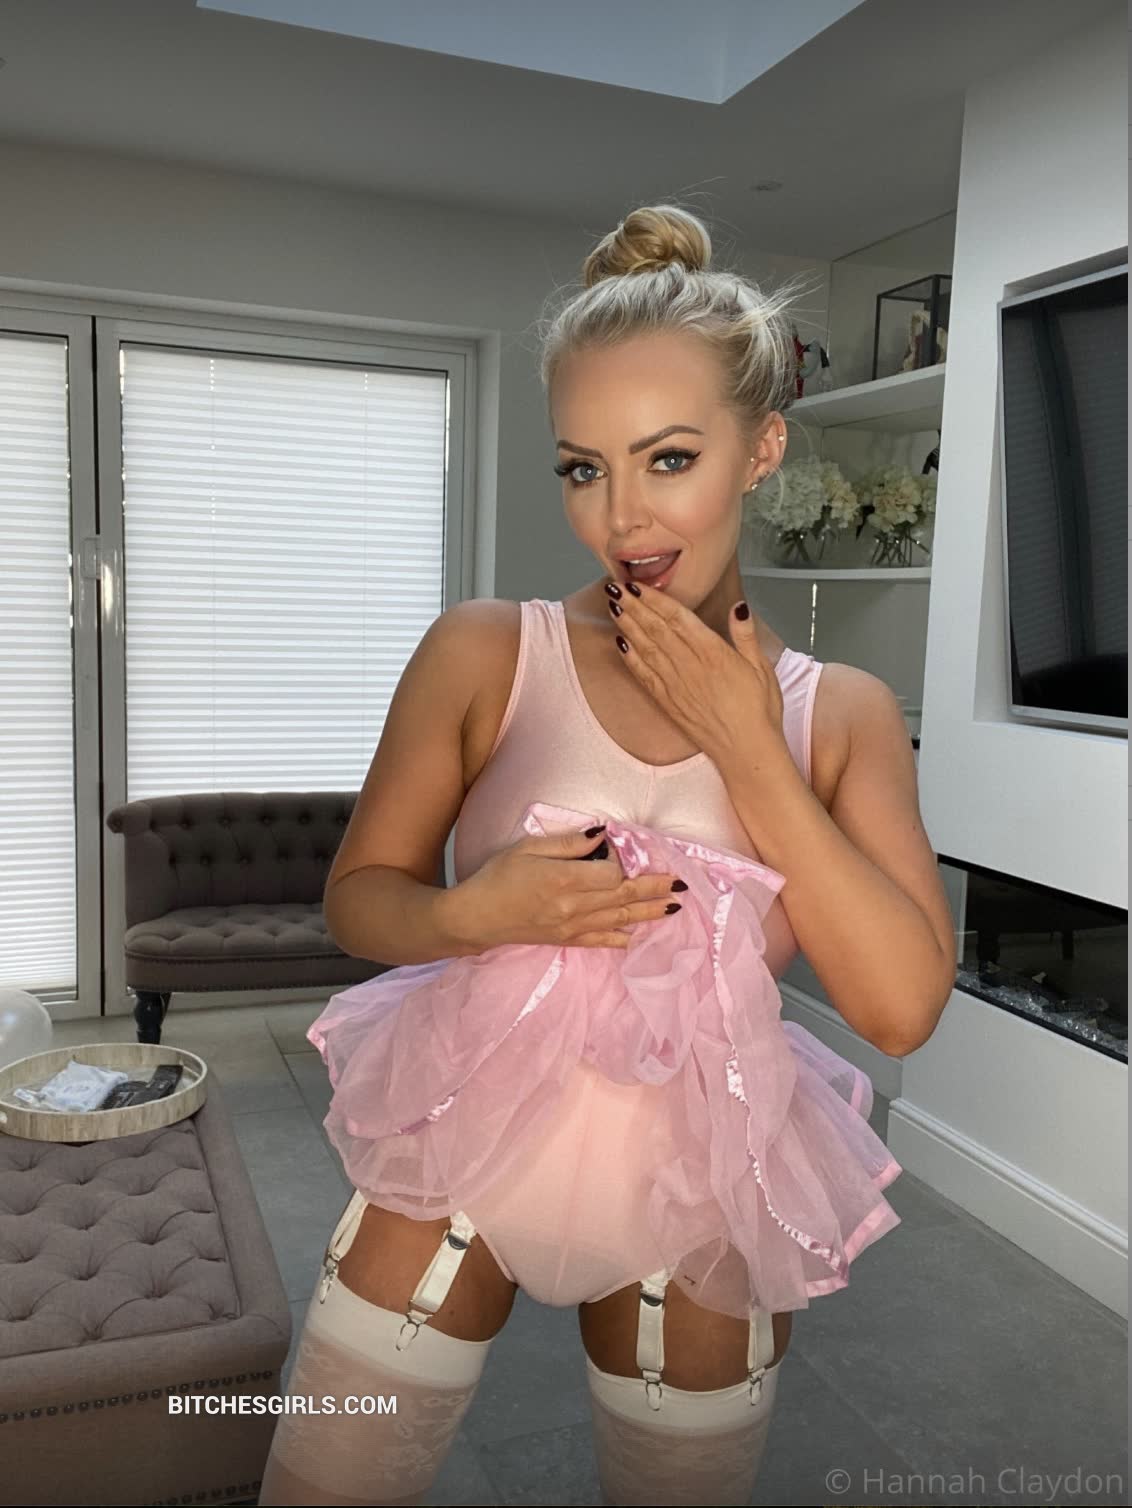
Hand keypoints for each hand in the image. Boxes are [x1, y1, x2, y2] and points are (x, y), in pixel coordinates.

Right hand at [443, 827, 685, 952]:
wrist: (476, 916)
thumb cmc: (498, 876)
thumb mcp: (529, 848)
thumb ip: (569, 843)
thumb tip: (602, 836)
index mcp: (566, 880)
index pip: (612, 874)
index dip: (620, 861)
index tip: (614, 849)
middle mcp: (574, 907)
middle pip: (624, 898)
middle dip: (655, 889)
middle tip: (682, 884)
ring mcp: (572, 928)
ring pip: (619, 920)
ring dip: (648, 913)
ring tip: (672, 906)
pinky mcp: (566, 940)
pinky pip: (601, 941)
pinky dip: (621, 939)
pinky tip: (637, 936)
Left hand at [604, 579, 786, 776]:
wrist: (747, 752)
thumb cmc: (758, 712)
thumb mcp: (761, 667)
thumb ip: (746, 635)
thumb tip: (739, 608)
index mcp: (713, 652)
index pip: (677, 617)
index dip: (654, 599)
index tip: (637, 585)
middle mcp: (690, 666)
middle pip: (656, 628)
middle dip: (634, 606)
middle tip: (616, 588)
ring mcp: (676, 685)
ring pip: (646, 648)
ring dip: (627, 626)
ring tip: (613, 607)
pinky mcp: (668, 703)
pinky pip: (644, 675)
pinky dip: (630, 658)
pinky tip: (620, 643)